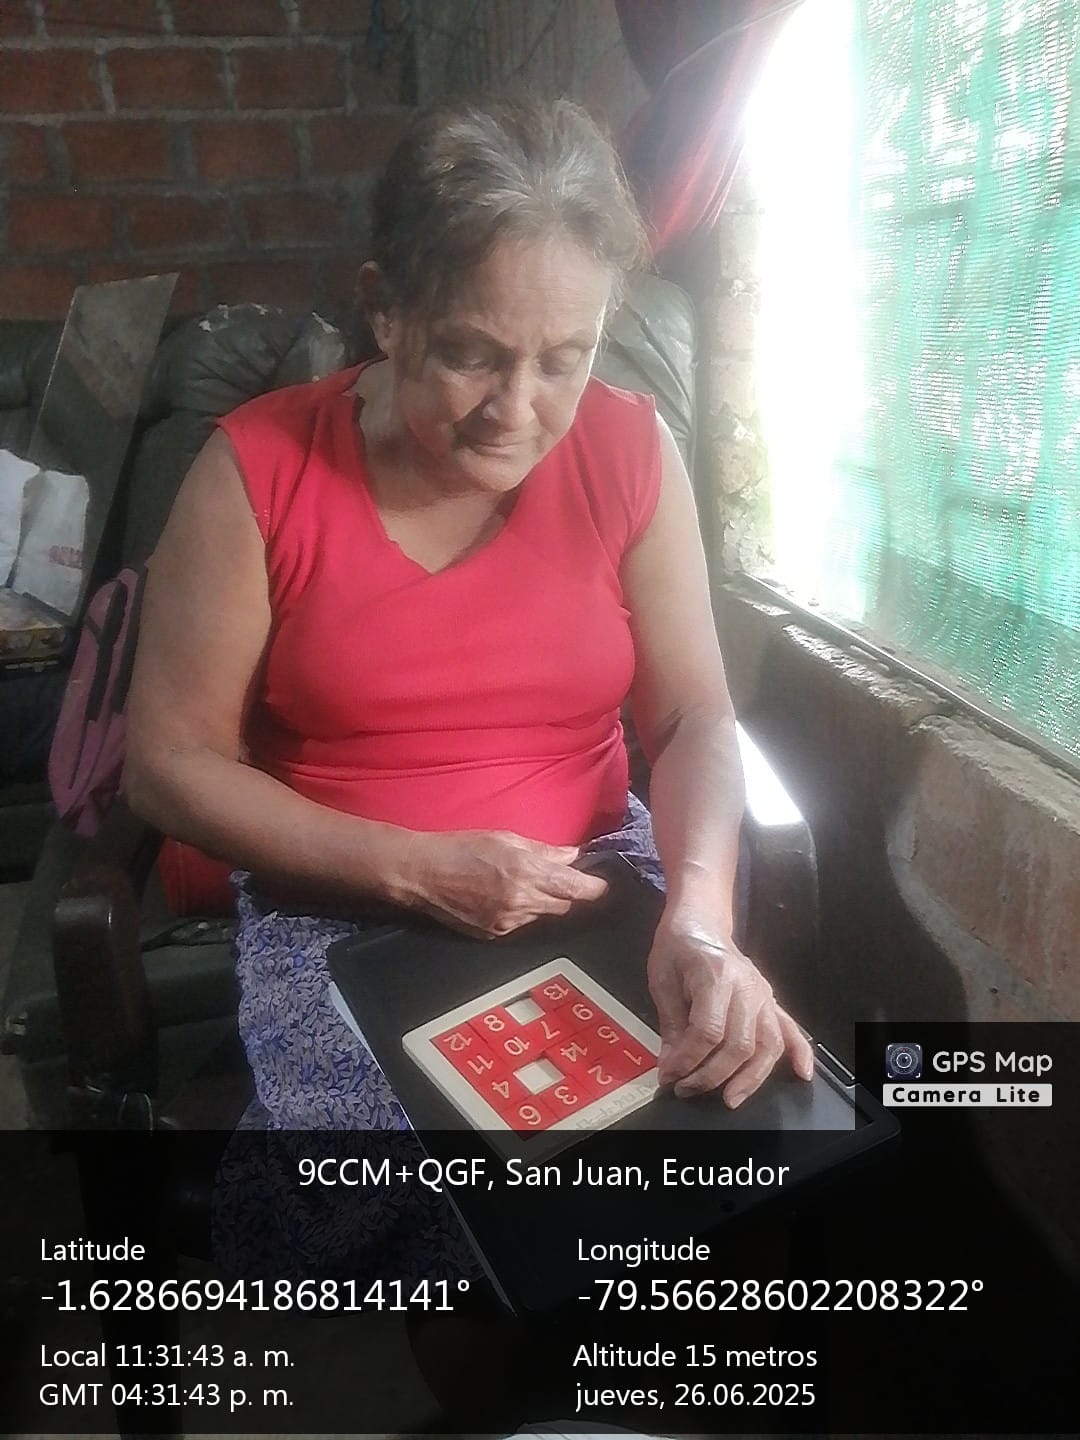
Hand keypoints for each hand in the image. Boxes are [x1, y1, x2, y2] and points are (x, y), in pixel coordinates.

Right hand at [403, 830, 608, 937]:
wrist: (422, 874)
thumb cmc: (461, 847)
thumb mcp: (505, 838)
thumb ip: (543, 850)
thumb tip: (573, 855)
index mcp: (526, 872)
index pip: (576, 888)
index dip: (595, 888)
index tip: (601, 885)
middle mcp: (521, 901)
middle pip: (564, 906)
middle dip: (567, 893)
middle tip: (556, 877)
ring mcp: (508, 922)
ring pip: (543, 915)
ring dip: (541, 902)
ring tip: (519, 883)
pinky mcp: (495, 935)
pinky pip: (521, 924)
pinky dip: (521, 912)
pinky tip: (500, 896)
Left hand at [647, 909, 813, 1107]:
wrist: (701, 920)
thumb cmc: (678, 947)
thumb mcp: (662, 980)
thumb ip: (671, 1024)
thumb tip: (672, 1065)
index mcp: (716, 977)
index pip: (708, 1030)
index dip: (688, 1060)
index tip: (669, 1076)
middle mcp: (747, 987)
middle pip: (739, 1043)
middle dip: (712, 1075)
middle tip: (685, 1090)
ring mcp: (763, 994)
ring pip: (767, 1045)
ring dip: (751, 1078)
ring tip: (731, 1099)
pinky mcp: (770, 1000)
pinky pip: (790, 1029)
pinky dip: (800, 1052)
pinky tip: (802, 1074)